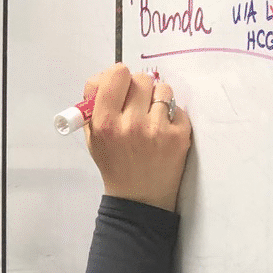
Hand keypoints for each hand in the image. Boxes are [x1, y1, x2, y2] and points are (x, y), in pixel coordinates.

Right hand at [83, 64, 191, 211]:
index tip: (119, 86)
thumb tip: (104, 77)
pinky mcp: (179, 134)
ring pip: (162, 89)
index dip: (118, 77)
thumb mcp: (93, 139)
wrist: (139, 198)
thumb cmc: (114, 164)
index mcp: (104, 124)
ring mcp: (157, 129)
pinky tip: (162, 133)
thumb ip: (94, 107)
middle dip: (138, 89)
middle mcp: (130, 124)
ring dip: (156, 99)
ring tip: (151, 119)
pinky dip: (170, 116)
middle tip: (136, 104)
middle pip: (140, 78)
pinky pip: (176, 107)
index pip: (116, 74)